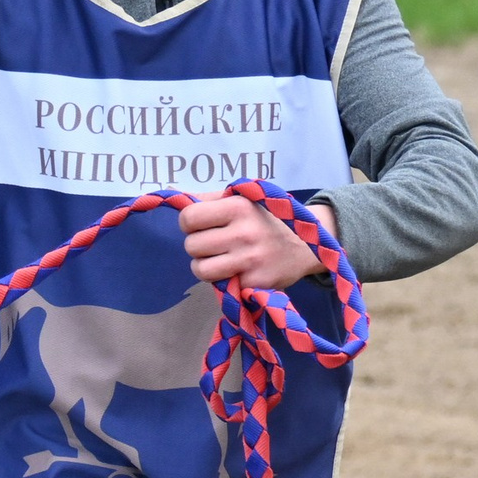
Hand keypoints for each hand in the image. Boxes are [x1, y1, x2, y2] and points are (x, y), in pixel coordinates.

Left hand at [178, 192, 336, 293]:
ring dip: (206, 266)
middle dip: (198, 246)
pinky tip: (238, 270)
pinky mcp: (255, 283)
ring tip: (221, 259)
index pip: (188, 218)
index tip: (202, 225)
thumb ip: (207, 198)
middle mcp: (244, 233)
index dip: (189, 223)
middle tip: (215, 244)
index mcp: (237, 207)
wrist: (305, 246)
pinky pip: (220, 285)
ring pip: (200, 270)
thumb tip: (172, 193)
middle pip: (191, 246)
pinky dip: (224, 280)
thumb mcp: (241, 199)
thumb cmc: (265, 219)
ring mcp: (250, 261)